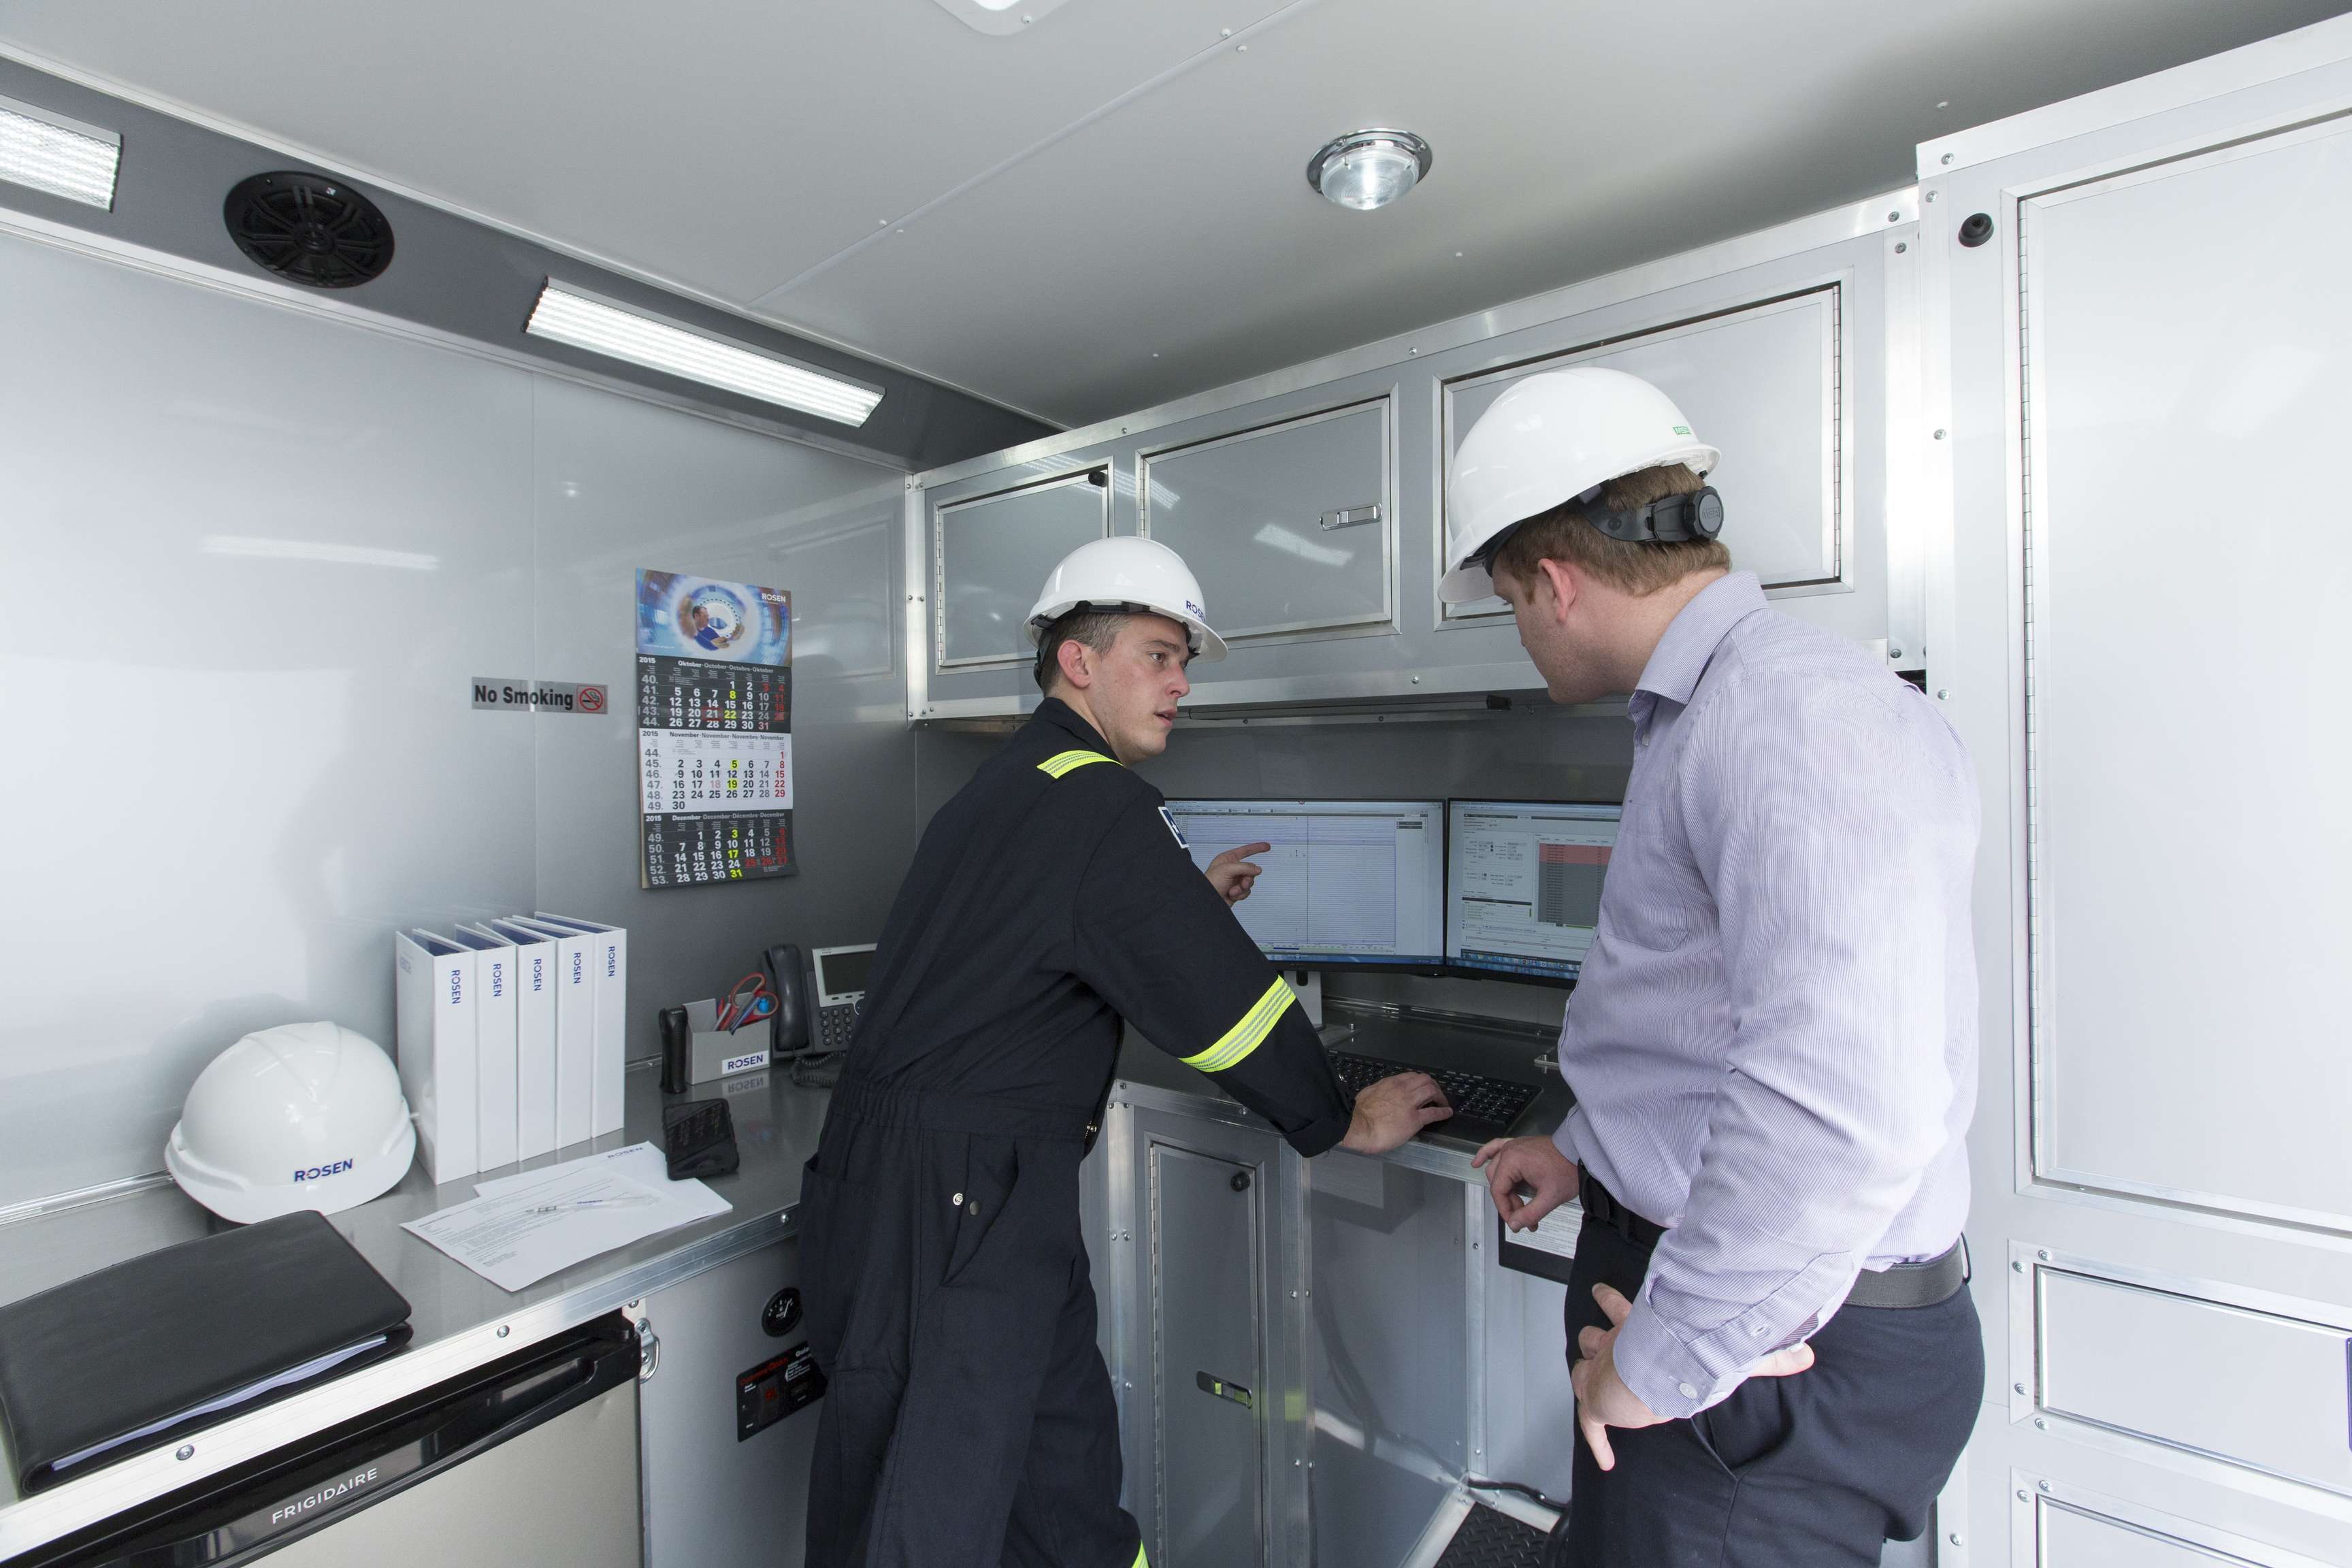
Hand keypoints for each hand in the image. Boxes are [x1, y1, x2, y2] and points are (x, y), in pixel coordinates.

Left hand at [1205, 842, 1270, 904]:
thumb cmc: (1210, 883)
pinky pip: (1247, 891)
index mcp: (1227, 859)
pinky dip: (1241, 894)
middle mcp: (1231, 869)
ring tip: (1233, 890)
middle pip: (1250, 870)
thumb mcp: (1227, 870)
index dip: (1256, 848)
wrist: (1207, 901)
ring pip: (1250, 881)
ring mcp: (1234, 880)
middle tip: (1242, 882)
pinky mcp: (1236, 891)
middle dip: (1247, 878)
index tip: (1266, 846)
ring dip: (1242, 888)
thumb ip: (1245, 867)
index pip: (1245, 851)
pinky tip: (1232, 895)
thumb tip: (1257, 869)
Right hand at [1338, 1071, 1452, 1153]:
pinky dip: (1443, 1111)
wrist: (1357, 1126)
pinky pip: (1434, 1112)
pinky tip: (1447, 1112)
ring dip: (1440, 1096)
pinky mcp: (1415, 1119)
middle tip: (1436, 1094)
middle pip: (1426, 1080)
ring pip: (1432, 1091)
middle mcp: (1403, 1090)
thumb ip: (1379, 1092)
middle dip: (1434, 1086)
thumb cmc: (1358, 1112)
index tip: (1423, 1087)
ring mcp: (1410, 1104)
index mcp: (1391, 1083)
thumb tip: (1382, 1096)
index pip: (1412, 1076)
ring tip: (1443, 1102)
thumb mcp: (1369, 1094)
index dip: (1421, 1081)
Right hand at [1470, 1136, 1577, 1231]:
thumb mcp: (1550, 1197)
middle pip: (1497, 1182)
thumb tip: (1514, 1223)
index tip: (1515, 1222)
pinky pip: (1495, 1147)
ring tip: (1515, 1203)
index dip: (1505, 1209)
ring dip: (1503, 1188)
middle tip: (1524, 1215)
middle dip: (1509, 1202)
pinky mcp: (1519, 1145)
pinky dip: (1485, 1154)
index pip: (1498, 1190)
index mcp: (1513, 1160)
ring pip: (1496, 1169)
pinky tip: (1477, 1162)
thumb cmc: (1567, 1169)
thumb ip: (1530, 1213)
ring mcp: (1513, 1146)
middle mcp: (1509, 1151)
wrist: (1580, 1152)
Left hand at [1571, 1283, 1815, 1470]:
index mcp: (1636, 1330)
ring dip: (1584, 1372)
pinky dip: (1597, 1442)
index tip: (1601, 1291)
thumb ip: (1766, 1355)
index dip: (1610, 1299)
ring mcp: (1600, 1374)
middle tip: (1592, 1333)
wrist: (1645, 1375)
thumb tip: (1806, 1355)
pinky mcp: (1594, 1404)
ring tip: (1586, 1378)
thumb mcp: (1726, 1354)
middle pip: (1594, 1335)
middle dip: (1593, 1335)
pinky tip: (1603, 1458)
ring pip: (1582, 1367)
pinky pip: (1590, 1425)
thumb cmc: (1681, 1358)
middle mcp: (1615, 1348)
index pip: (1620, 1306)